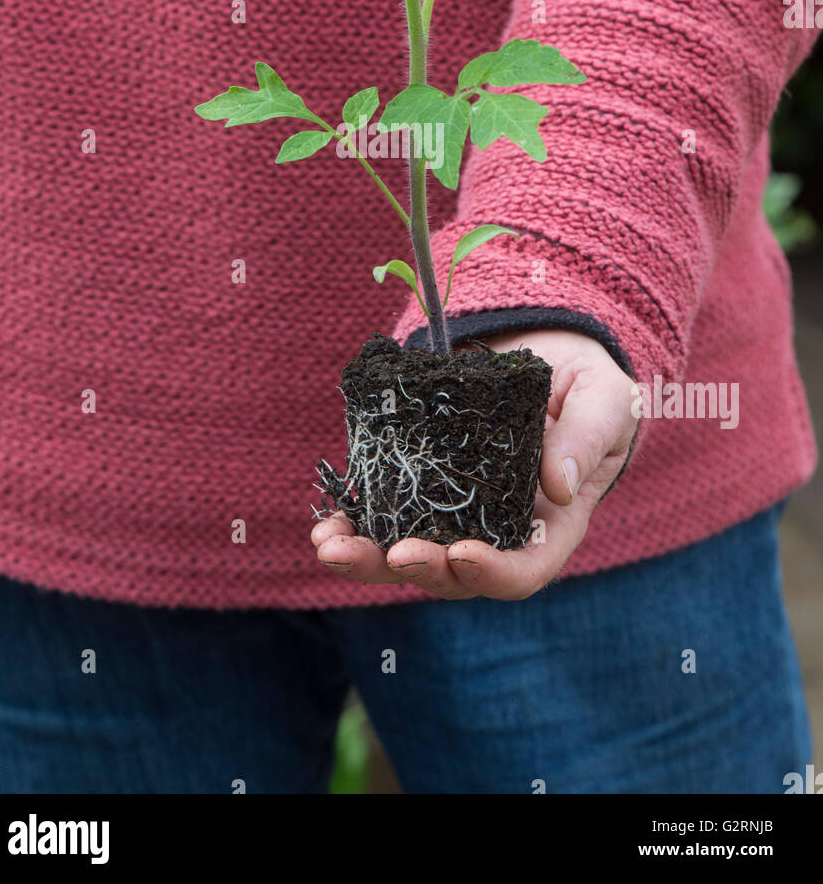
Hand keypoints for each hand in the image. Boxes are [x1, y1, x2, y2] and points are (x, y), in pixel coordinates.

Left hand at [311, 329, 637, 599]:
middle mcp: (498, 531)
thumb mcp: (605, 401)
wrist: (550, 356)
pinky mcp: (420, 487)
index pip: (525, 568)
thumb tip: (557, 487)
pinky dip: (353, 524)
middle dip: (421, 570)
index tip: (464, 555)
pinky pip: (384, 517)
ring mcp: (455, 514)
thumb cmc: (589, 386)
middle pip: (457, 575)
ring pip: (410, 555)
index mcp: (550, 523)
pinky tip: (325, 523)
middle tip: (392, 555)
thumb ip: (587, 437)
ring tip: (331, 546)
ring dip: (367, 560)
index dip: (495, 572)